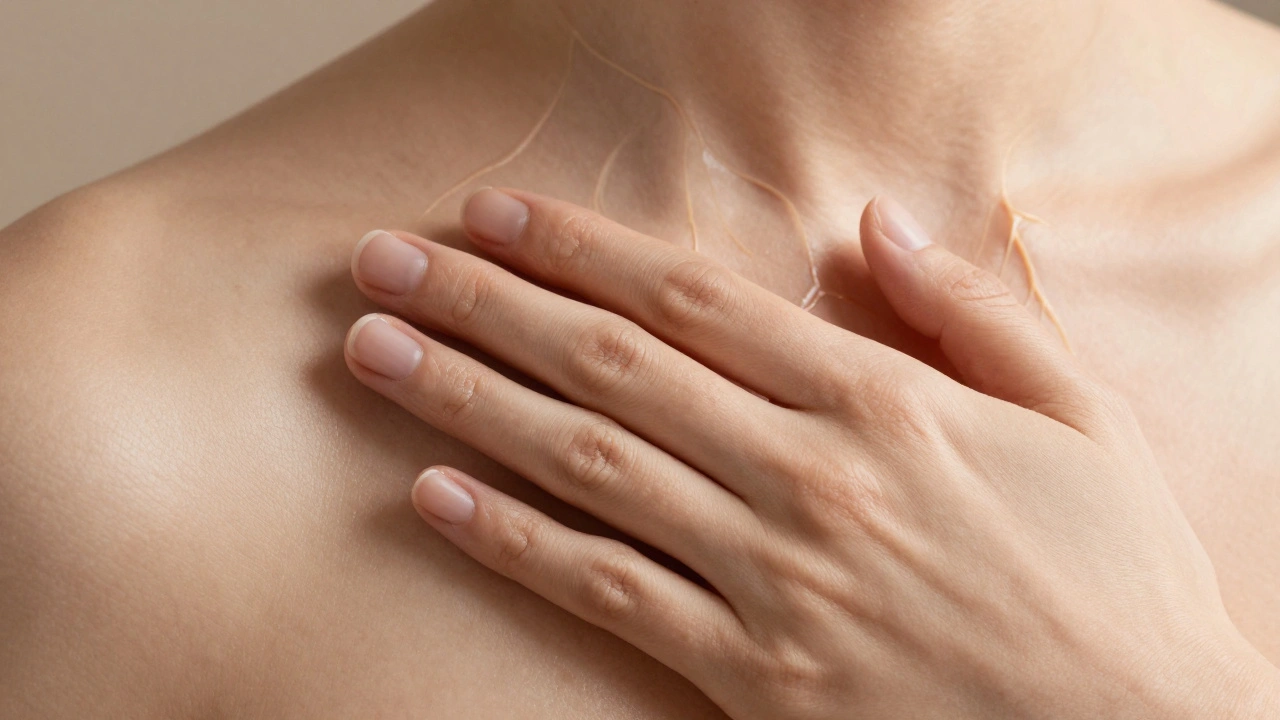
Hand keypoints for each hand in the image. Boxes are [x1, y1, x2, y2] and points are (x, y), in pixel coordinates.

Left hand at [343, 189, 1279, 718]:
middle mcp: (809, 476)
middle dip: (485, 303)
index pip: (697, 301)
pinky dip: (516, 541)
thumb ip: (972, 310)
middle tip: (383, 260)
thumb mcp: (1083, 415)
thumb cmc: (1115, 577)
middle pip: (612, 367)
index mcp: (884, 403)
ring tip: (373, 352)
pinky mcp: (751, 677)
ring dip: (466, 401)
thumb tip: (876, 222)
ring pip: (587, 466)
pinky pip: (609, 595)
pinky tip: (433, 497)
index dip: (582, 249)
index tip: (494, 212)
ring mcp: (772, 578)